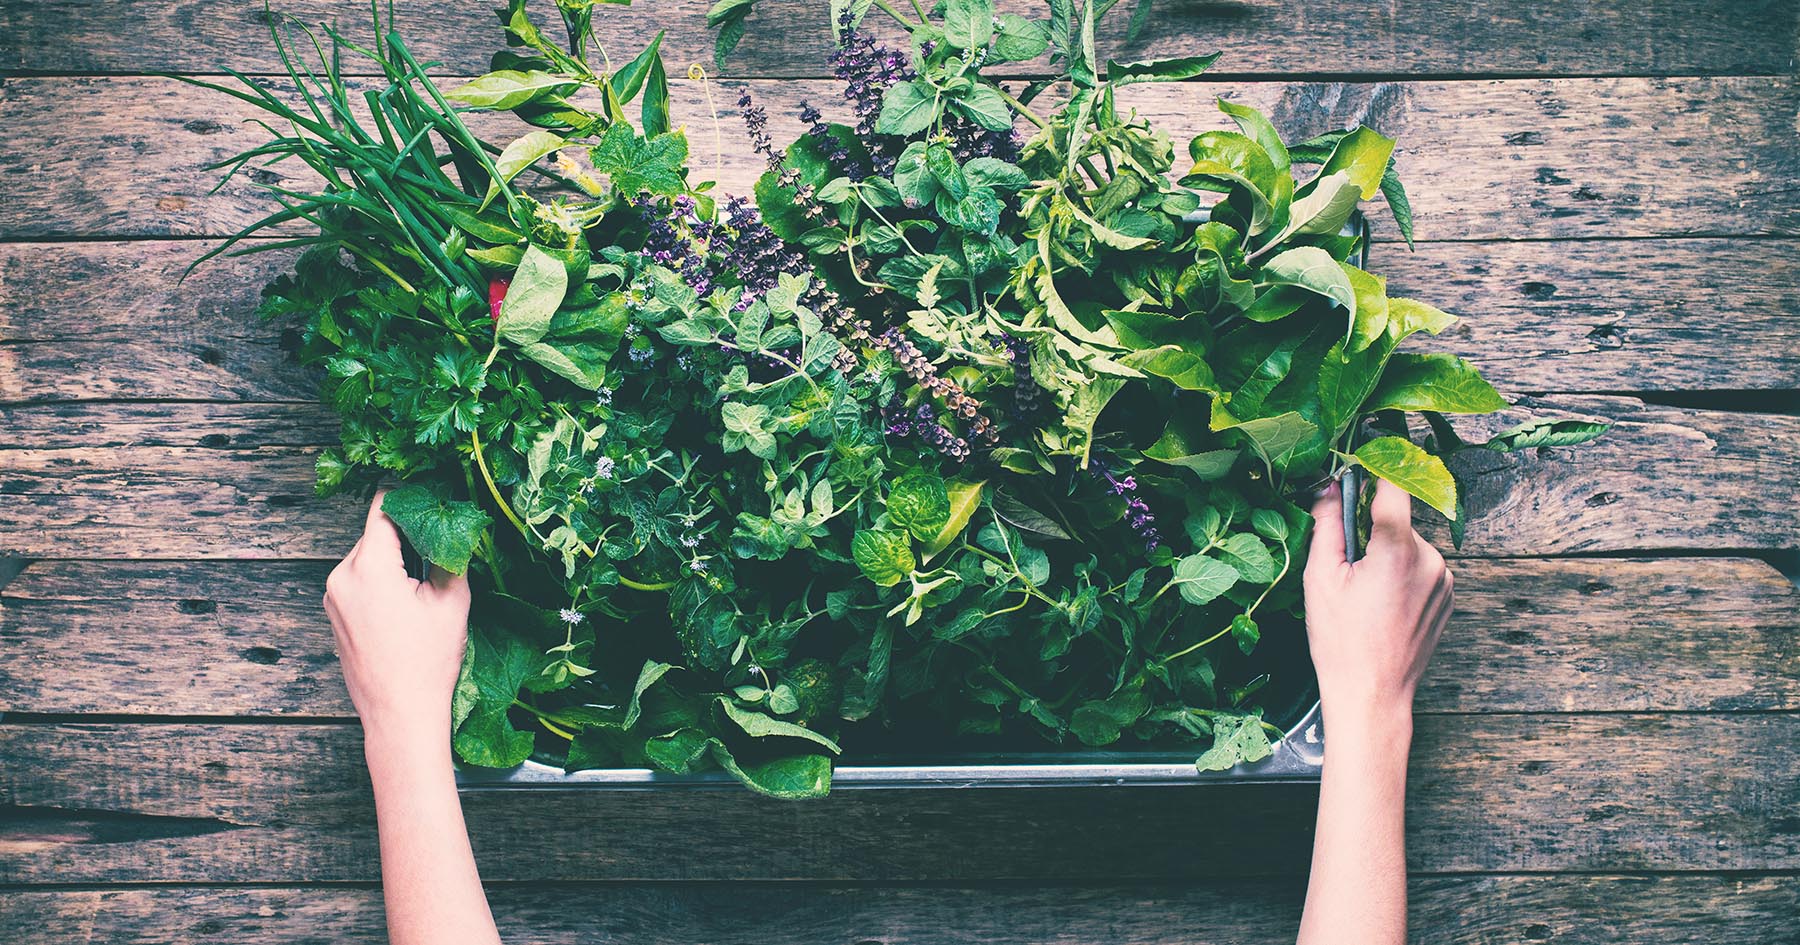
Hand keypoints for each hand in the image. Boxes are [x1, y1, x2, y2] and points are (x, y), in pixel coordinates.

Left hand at [324, 493, 471, 757]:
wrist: (399, 714)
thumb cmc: (428, 662)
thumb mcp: (452, 601)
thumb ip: (450, 555)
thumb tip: (454, 526)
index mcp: (370, 568)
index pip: (384, 508)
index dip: (409, 496)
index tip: (431, 495)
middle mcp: (341, 577)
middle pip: (375, 534)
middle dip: (406, 535)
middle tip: (439, 547)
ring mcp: (333, 597)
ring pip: (367, 558)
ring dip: (393, 560)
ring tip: (423, 585)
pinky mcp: (334, 614)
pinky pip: (358, 582)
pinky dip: (381, 581)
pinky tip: (405, 606)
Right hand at [1303, 478, 1452, 730]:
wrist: (1373, 693)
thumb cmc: (1342, 641)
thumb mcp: (1321, 578)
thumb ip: (1328, 524)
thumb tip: (1330, 487)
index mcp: (1398, 549)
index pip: (1394, 486)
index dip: (1379, 467)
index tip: (1365, 457)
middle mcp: (1431, 559)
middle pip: (1398, 522)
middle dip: (1372, 532)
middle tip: (1347, 565)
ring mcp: (1444, 580)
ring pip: (1410, 547)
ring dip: (1388, 555)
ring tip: (1365, 594)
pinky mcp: (1448, 598)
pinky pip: (1422, 569)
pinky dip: (1403, 576)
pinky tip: (1383, 606)